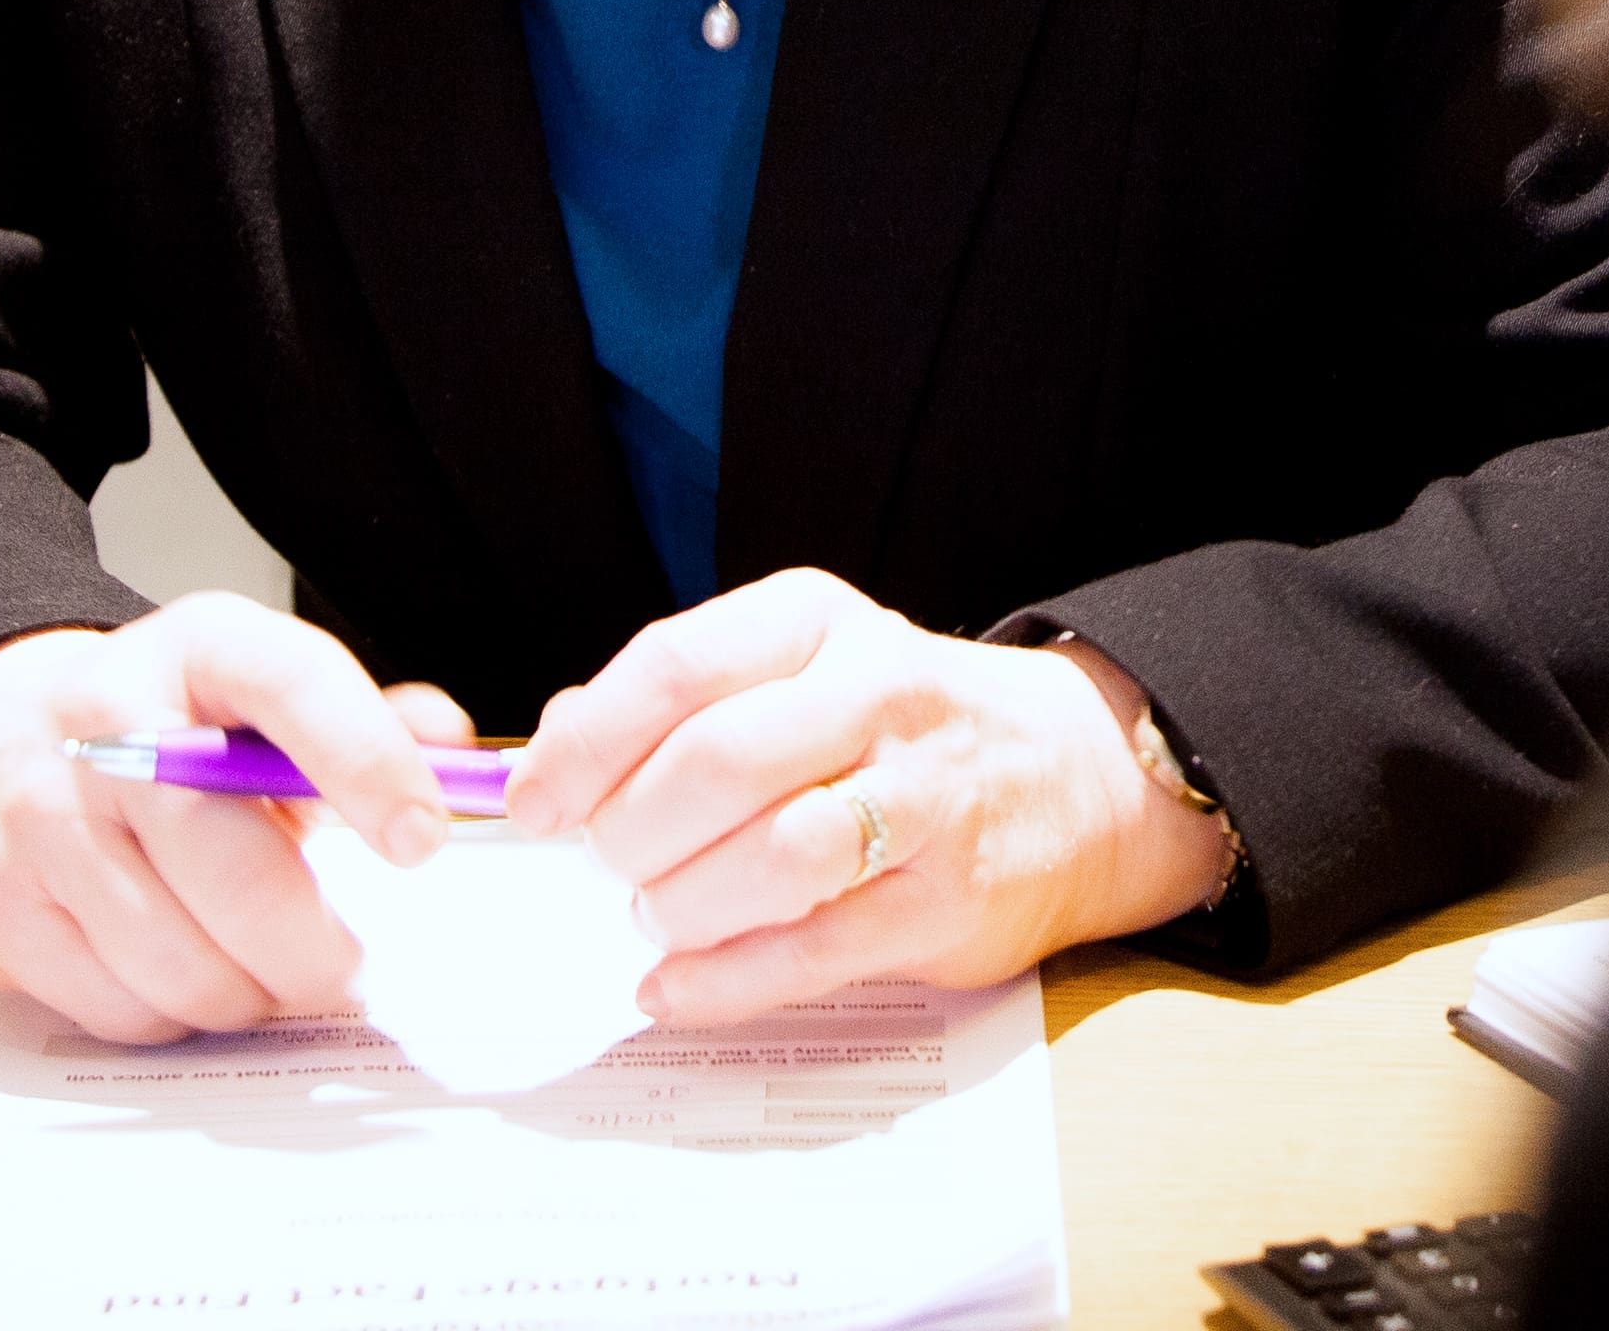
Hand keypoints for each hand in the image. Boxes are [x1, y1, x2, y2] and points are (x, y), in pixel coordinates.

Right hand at [0, 596, 478, 1044]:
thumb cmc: (160, 723)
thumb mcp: (258, 690)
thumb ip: (365, 718)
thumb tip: (452, 749)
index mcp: (197, 645)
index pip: (292, 685)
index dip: (369, 763)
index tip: (424, 838)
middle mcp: (105, 719)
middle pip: (235, 869)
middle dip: (314, 950)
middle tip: (344, 970)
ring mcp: (35, 814)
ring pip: (179, 963)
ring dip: (247, 994)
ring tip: (261, 972)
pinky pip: (114, 1007)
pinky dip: (170, 1015)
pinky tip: (182, 975)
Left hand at [494, 569, 1230, 1028]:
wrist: (1074, 776)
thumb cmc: (896, 725)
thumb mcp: (795, 668)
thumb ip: (673, 701)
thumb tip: (549, 751)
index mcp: (817, 623)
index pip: (678, 666)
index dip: (586, 746)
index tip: (534, 804)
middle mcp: (879, 694)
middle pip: (717, 765)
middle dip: (631, 833)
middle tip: (610, 864)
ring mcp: (924, 800)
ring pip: (773, 858)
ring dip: (682, 906)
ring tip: (660, 915)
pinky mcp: (944, 903)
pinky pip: (811, 952)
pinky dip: (720, 982)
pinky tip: (673, 984)